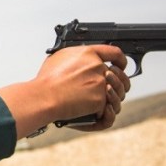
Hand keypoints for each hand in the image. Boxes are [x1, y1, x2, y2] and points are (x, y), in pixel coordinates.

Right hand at [0, 45, 129, 138]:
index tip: (121, 65)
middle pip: (120, 75)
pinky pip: (109, 109)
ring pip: (118, 93)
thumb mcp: (58, 58)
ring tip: (104, 103)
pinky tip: (98, 113)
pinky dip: (104, 114)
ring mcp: (101, 83)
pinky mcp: (101, 100)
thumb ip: (73, 57)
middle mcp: (98, 66)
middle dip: (119, 83)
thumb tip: (75, 61)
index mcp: (88, 53)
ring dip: (114, 99)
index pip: (114, 52)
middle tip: (112, 89)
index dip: (121, 59)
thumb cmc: (47, 79)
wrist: (45, 96)